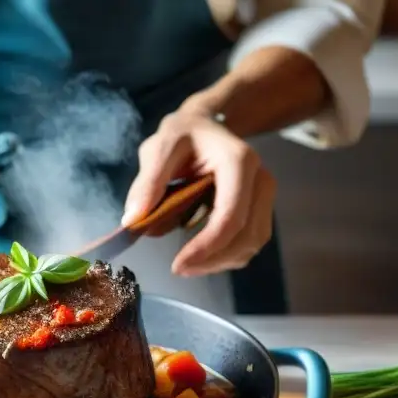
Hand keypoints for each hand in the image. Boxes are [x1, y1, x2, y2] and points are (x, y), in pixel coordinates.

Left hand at [122, 107, 275, 277]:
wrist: (207, 127)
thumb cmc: (184, 135)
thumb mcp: (160, 147)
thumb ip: (148, 182)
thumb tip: (133, 220)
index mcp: (238, 161)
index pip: (230, 216)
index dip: (207, 247)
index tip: (178, 265)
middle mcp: (260, 179)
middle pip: (245, 235)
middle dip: (213, 260)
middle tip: (179, 269)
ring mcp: (263, 195)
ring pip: (251, 243)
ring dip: (220, 262)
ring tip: (188, 265)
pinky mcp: (260, 208)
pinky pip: (249, 241)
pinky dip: (227, 255)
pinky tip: (202, 255)